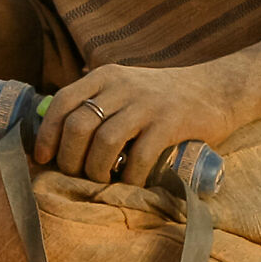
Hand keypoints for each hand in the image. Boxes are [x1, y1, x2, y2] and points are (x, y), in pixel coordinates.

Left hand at [34, 61, 244, 188]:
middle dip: (69, 158)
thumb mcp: (125, 87)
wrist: (217, 89)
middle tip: (76, 176)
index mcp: (105, 77)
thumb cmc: (163, 97)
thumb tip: (57, 136)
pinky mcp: (171, 122)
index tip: (43, 158)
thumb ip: (96, 102)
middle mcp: (122, 86)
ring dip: (96, 170)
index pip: (62, 102)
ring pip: (104, 141)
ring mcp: (147, 104)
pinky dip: (130, 177)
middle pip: (78, 125)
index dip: (47, 134)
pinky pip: (139, 156)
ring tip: (101, 181)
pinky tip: (130, 184)